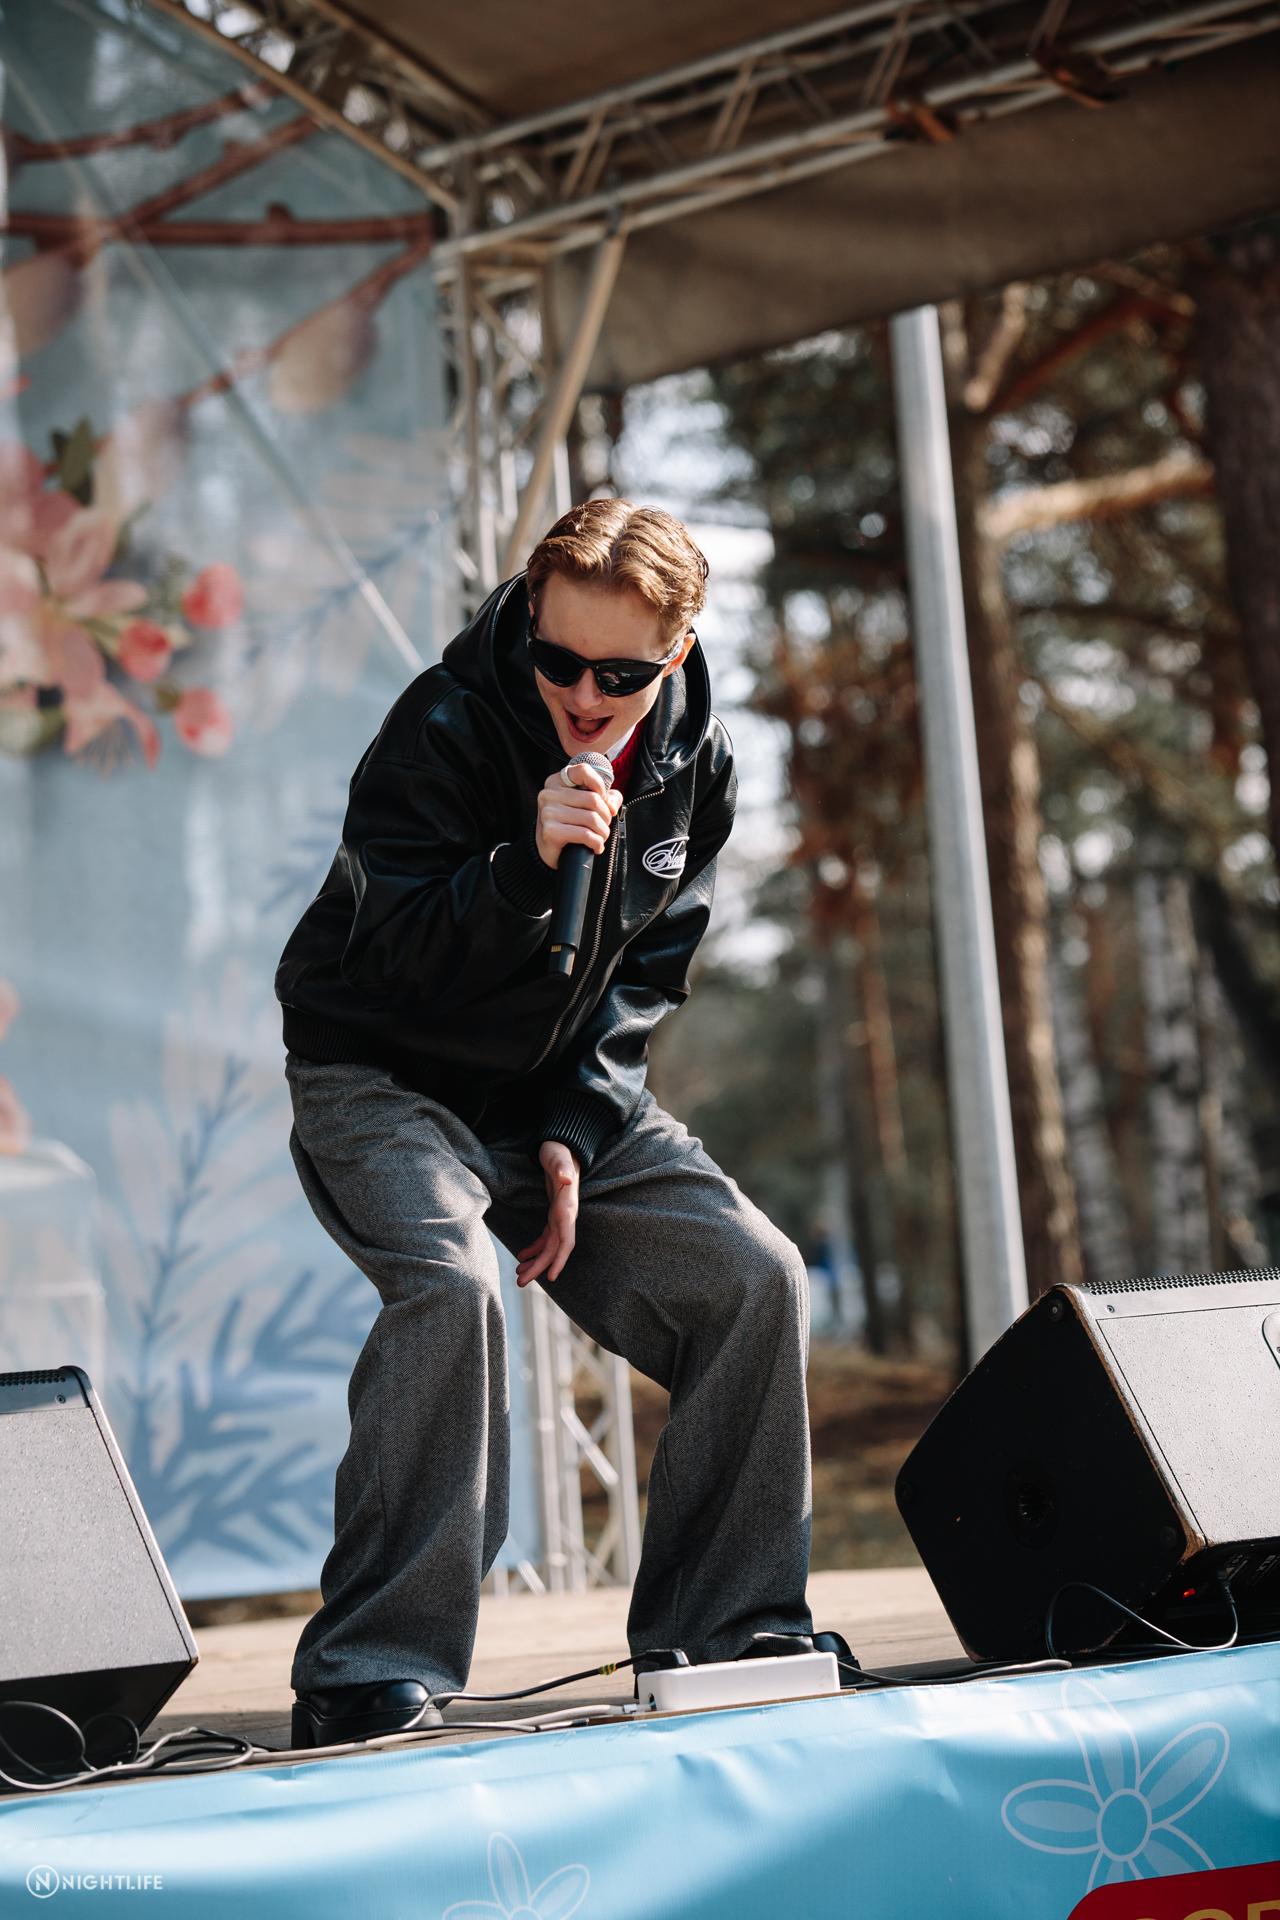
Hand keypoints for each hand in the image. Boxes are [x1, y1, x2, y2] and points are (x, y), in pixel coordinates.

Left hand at [515, 1140, 581, 1285]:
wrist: (563, 1146)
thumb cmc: (559, 1150)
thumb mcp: (558, 1156)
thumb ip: (562, 1168)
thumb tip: (566, 1179)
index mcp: (568, 1207)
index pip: (566, 1240)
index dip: (560, 1259)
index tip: (550, 1277)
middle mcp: (566, 1216)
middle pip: (555, 1249)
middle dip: (539, 1267)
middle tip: (520, 1283)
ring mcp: (560, 1216)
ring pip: (550, 1247)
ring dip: (536, 1263)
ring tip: (519, 1277)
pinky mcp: (553, 1214)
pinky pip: (545, 1238)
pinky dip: (534, 1249)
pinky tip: (521, 1257)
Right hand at [535, 762, 622, 869]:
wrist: (548, 849)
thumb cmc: (570, 824)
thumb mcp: (586, 806)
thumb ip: (605, 798)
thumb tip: (612, 804)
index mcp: (557, 781)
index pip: (583, 770)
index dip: (599, 784)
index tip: (603, 798)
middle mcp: (549, 794)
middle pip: (593, 799)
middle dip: (606, 816)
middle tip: (604, 826)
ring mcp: (548, 812)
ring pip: (591, 818)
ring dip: (603, 832)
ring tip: (600, 837)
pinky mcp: (550, 831)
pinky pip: (585, 834)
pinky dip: (596, 843)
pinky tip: (596, 847)